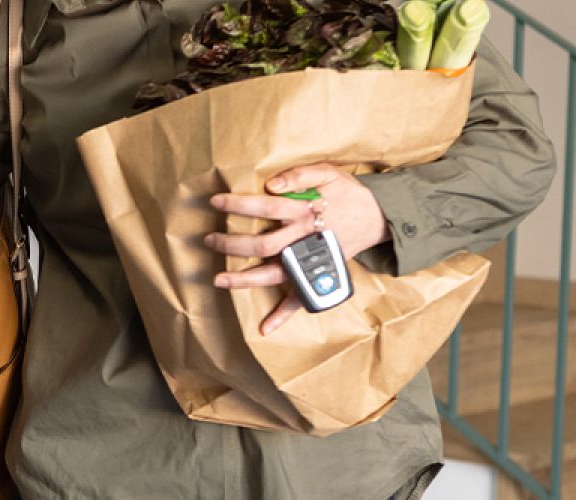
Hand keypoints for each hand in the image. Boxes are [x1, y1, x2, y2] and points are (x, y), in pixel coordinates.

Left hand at [204, 163, 391, 333]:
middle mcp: (304, 239)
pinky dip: (283, 315)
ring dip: (244, 279)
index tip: (216, 202)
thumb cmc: (349, 193)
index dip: (239, 205)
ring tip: (217, 279)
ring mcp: (310, 261)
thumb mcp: (329, 173)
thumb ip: (300, 174)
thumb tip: (271, 184)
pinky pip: (301, 299)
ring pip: (274, 274)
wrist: (379, 217)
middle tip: (209, 240)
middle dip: (232, 244)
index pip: (265, 208)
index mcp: (305, 212)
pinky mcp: (318, 275)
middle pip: (263, 245)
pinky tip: (265, 328)